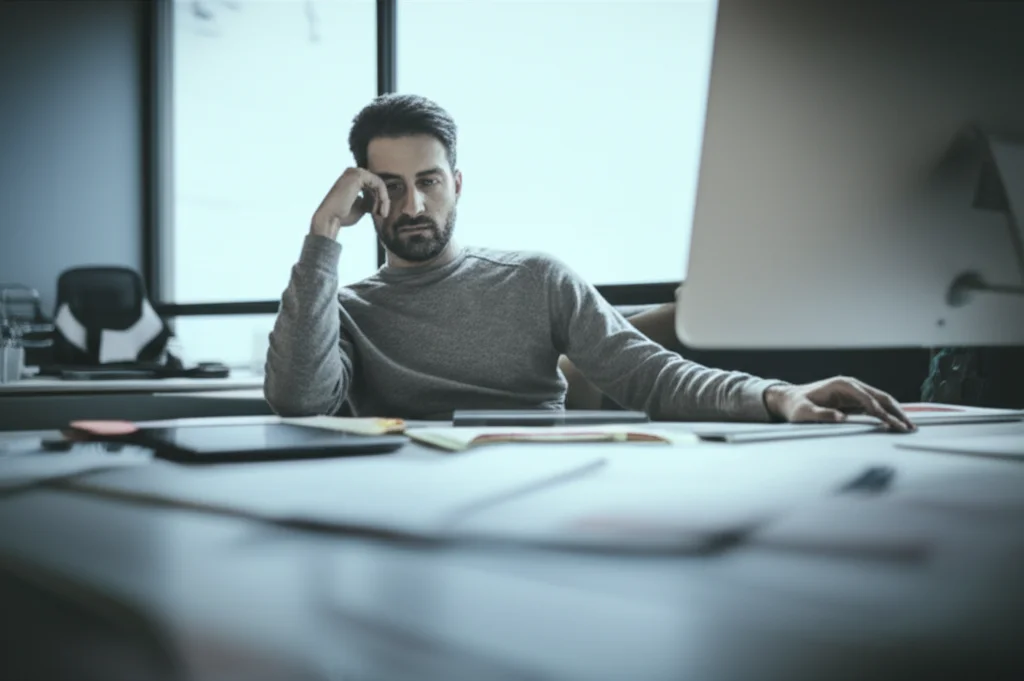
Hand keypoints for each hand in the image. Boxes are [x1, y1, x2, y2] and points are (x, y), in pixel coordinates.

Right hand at [310, 168, 390, 238]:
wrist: (330, 219)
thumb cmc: (342, 216)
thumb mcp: (361, 207)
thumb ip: (370, 200)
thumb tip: (381, 199)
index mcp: (352, 178)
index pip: (374, 186)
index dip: (380, 200)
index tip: (381, 214)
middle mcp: (353, 172)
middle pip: (377, 184)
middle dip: (382, 200)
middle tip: (382, 214)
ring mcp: (355, 172)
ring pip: (379, 185)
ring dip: (382, 201)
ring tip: (380, 213)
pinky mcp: (358, 175)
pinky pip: (378, 184)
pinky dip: (382, 197)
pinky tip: (377, 209)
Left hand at [764, 376, 915, 431]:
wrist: (789, 400)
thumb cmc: (795, 406)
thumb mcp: (803, 413)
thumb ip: (821, 415)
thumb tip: (841, 418)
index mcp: (842, 384)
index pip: (868, 398)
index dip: (881, 412)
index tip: (892, 425)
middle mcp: (852, 385)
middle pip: (881, 397)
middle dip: (896, 412)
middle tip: (909, 427)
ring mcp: (855, 392)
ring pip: (882, 401)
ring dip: (896, 414)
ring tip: (909, 428)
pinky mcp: (855, 400)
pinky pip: (875, 407)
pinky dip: (887, 415)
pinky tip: (896, 426)